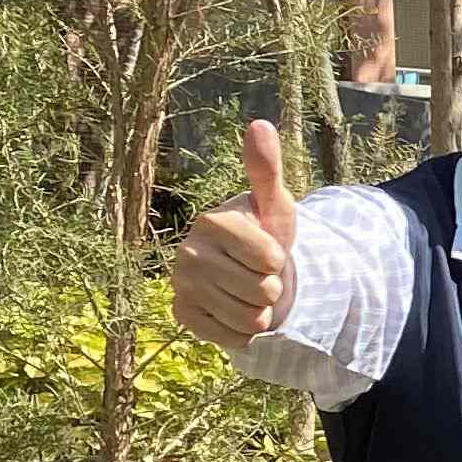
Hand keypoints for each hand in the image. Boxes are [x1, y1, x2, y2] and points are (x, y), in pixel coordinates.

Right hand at [171, 118, 298, 350]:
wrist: (247, 273)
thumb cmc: (265, 235)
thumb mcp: (275, 206)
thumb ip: (267, 170)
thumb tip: (259, 124)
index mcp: (212, 221)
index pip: (271, 260)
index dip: (280, 260)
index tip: (268, 250)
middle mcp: (188, 251)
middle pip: (262, 291)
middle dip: (272, 288)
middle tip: (258, 274)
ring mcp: (181, 285)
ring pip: (250, 318)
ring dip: (261, 311)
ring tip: (249, 291)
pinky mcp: (182, 315)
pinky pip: (233, 337)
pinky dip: (244, 331)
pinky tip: (234, 309)